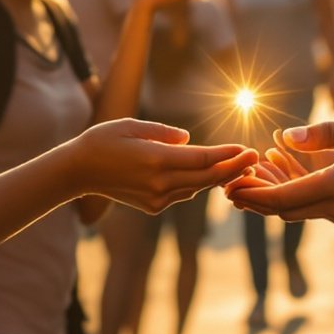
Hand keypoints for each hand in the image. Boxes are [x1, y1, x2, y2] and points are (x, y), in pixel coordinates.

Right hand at [54, 117, 257, 212]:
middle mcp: (159, 183)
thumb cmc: (103, 140)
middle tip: (256, 157)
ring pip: (197, 188)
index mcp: (156, 160)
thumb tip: (189, 139)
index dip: (228, 154)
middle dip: (234, 168)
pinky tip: (212, 175)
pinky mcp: (153, 207)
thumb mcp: (132, 126)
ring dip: (219, 178)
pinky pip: (183, 194)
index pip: (203, 159)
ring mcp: (156, 198)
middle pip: (207, 177)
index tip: (247, 147)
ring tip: (241, 166)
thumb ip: (163, 132)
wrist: (78, 171)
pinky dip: (199, 184)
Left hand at [224, 119, 333, 234]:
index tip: (229, 187)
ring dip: (278, 190)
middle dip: (256, 195)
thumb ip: (327, 132)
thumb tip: (287, 136)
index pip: (284, 199)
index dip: (253, 194)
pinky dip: (300, 191)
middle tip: (231, 181)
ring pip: (300, 209)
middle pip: (285, 209)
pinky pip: (317, 208)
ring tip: (261, 163)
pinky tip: (292, 166)